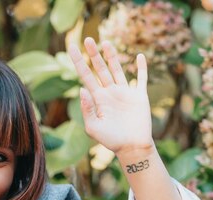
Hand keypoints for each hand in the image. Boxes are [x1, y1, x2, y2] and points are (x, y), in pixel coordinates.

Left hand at [68, 37, 153, 154]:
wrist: (132, 148)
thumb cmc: (111, 141)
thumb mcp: (93, 128)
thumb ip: (87, 109)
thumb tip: (82, 89)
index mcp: (97, 99)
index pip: (85, 76)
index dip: (78, 62)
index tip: (70, 47)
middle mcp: (110, 93)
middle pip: (100, 69)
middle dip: (93, 54)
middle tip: (87, 39)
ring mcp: (125, 93)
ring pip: (117, 69)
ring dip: (112, 56)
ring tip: (105, 42)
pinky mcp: (139, 96)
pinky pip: (140, 79)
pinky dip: (141, 68)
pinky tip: (139, 56)